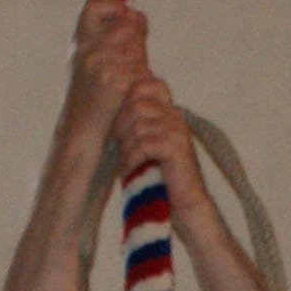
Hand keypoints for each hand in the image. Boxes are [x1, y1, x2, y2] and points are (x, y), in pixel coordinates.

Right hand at [62, 0, 150, 162]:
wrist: (81, 140)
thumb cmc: (91, 106)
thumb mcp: (94, 69)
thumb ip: (115, 44)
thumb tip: (137, 17)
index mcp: (80, 46)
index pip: (94, 7)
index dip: (115, 7)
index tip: (127, 18)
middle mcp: (88, 52)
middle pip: (126, 26)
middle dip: (138, 38)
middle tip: (137, 57)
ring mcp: (102, 66)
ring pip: (137, 49)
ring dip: (142, 63)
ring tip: (134, 82)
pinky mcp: (116, 83)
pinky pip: (142, 71)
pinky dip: (145, 82)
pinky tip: (136, 97)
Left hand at [109, 69, 204, 211]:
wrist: (185, 204)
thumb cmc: (158, 176)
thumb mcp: (142, 145)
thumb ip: (131, 125)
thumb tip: (105, 110)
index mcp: (168, 112)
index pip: (145, 86)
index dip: (126, 102)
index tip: (120, 130)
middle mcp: (175, 117)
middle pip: (136, 105)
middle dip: (121, 128)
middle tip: (121, 150)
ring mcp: (177, 131)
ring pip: (138, 127)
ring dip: (126, 149)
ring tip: (127, 165)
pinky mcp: (177, 147)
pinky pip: (145, 144)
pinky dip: (132, 159)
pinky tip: (131, 171)